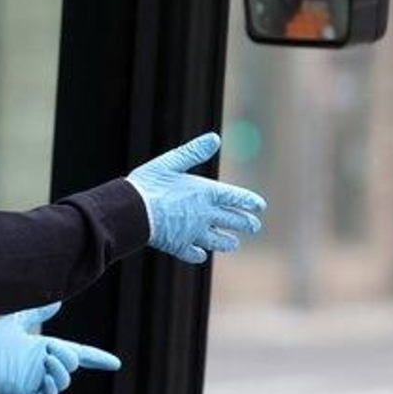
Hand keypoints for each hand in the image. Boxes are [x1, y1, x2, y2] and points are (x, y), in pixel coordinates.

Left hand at [0, 303, 120, 393]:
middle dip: (67, 355)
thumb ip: (36, 313)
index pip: (78, 355)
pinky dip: (51, 389)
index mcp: (46, 350)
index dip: (97, 358)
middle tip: (49, 350)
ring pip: (63, 381)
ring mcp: (37, 383)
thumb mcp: (16, 322)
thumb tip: (58, 301)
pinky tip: (46, 378)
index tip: (115, 363)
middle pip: (72, 364)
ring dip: (59, 370)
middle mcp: (45, 367)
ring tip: (44, 360)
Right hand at [125, 132, 265, 263]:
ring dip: (227, 242)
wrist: (132, 211)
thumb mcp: (171, 162)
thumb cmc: (149, 183)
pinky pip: (193, 253)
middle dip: (245, 223)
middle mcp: (204, 215)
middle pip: (231, 220)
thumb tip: (215, 138)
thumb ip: (194, 152)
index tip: (260, 207)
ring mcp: (193, 233)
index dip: (249, 201)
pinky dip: (199, 254)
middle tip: (254, 226)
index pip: (234, 197)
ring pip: (217, 240)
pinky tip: (201, 254)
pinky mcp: (179, 246)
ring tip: (234, 243)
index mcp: (204, 192)